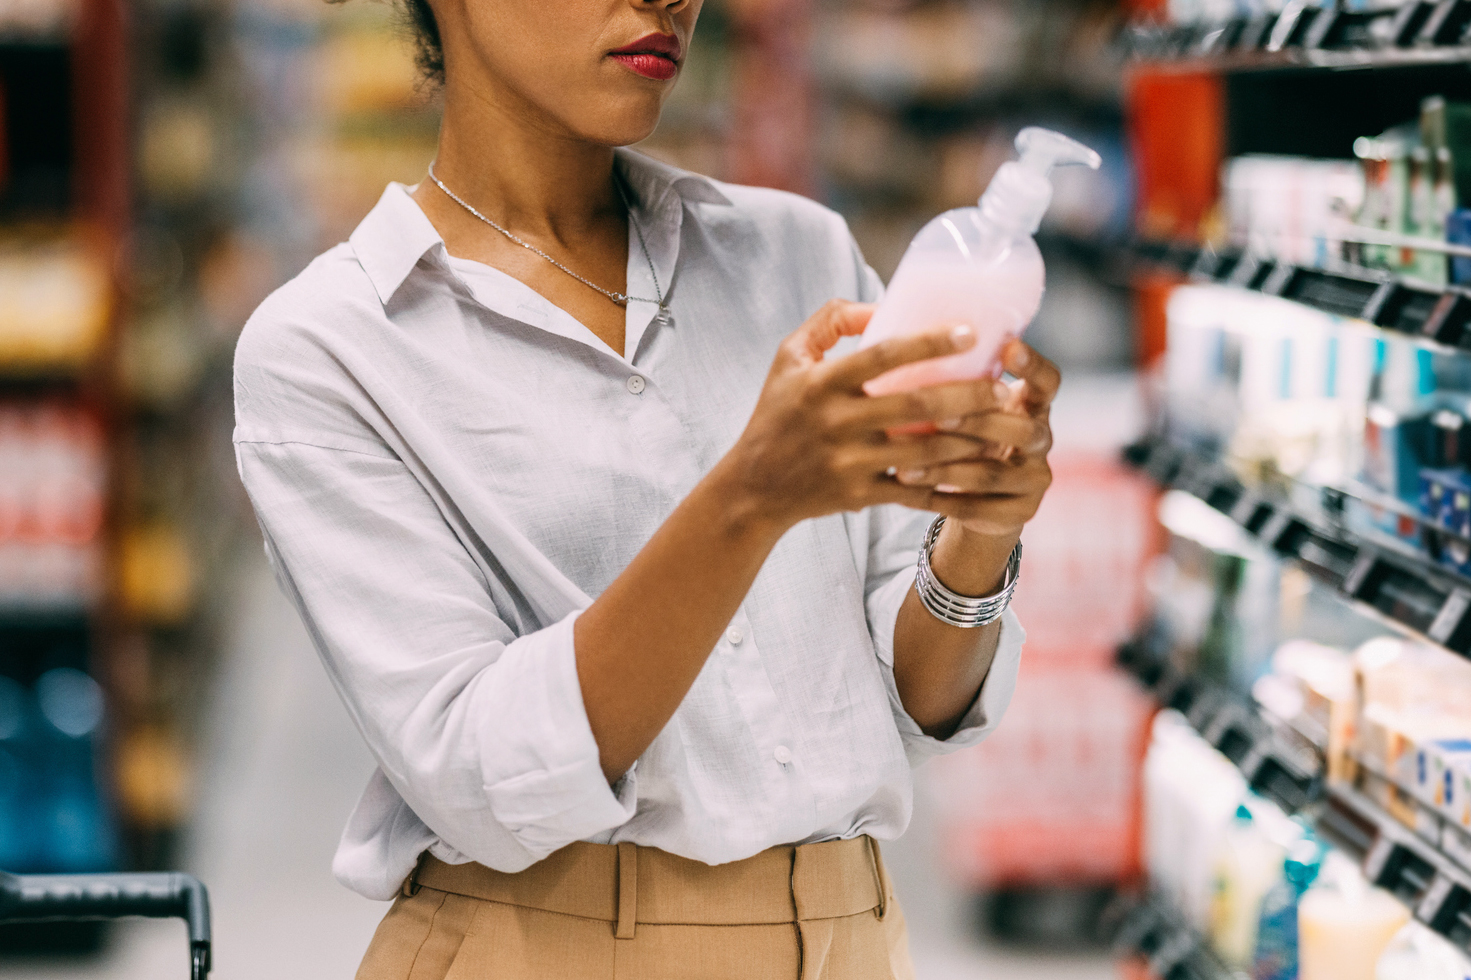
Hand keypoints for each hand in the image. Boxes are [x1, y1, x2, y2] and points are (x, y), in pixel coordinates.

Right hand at [718, 300, 1014, 533]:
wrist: (753, 488)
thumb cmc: (777, 413)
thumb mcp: (789, 357)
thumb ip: (831, 321)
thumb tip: (884, 304)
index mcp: (821, 383)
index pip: (882, 355)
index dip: (929, 342)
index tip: (971, 333)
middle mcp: (835, 423)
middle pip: (915, 407)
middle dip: (968, 397)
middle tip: (1004, 388)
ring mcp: (849, 463)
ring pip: (924, 453)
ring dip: (970, 441)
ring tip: (1003, 426)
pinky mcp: (859, 496)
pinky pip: (914, 493)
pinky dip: (950, 486)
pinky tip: (980, 473)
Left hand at [887, 339, 1056, 536]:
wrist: (985, 504)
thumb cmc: (968, 439)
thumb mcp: (970, 410)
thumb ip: (957, 386)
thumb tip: (902, 345)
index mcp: (1033, 406)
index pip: (1048, 381)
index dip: (1033, 364)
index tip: (1008, 346)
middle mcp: (1041, 440)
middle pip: (1020, 430)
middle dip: (978, 422)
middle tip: (938, 416)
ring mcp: (1035, 480)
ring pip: (992, 475)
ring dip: (945, 469)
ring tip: (903, 467)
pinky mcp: (1020, 513)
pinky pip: (977, 508)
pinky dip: (939, 499)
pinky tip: (907, 493)